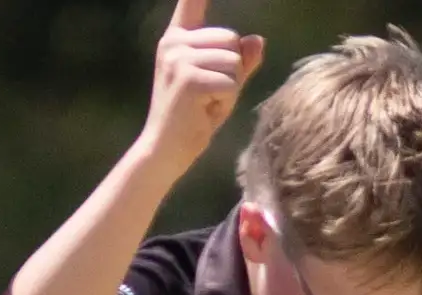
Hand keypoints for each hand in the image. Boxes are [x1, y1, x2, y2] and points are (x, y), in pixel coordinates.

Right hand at [140, 0, 267, 177]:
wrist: (164, 153)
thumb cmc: (192, 120)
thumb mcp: (222, 86)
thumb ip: (240, 63)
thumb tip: (257, 40)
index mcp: (177, 40)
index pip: (192, 3)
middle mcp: (174, 44)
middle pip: (232, 39)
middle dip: (232, 70)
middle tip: (208, 97)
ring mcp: (179, 59)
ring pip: (235, 60)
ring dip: (230, 88)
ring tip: (206, 105)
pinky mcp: (189, 78)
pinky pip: (231, 79)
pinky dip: (226, 100)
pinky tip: (203, 112)